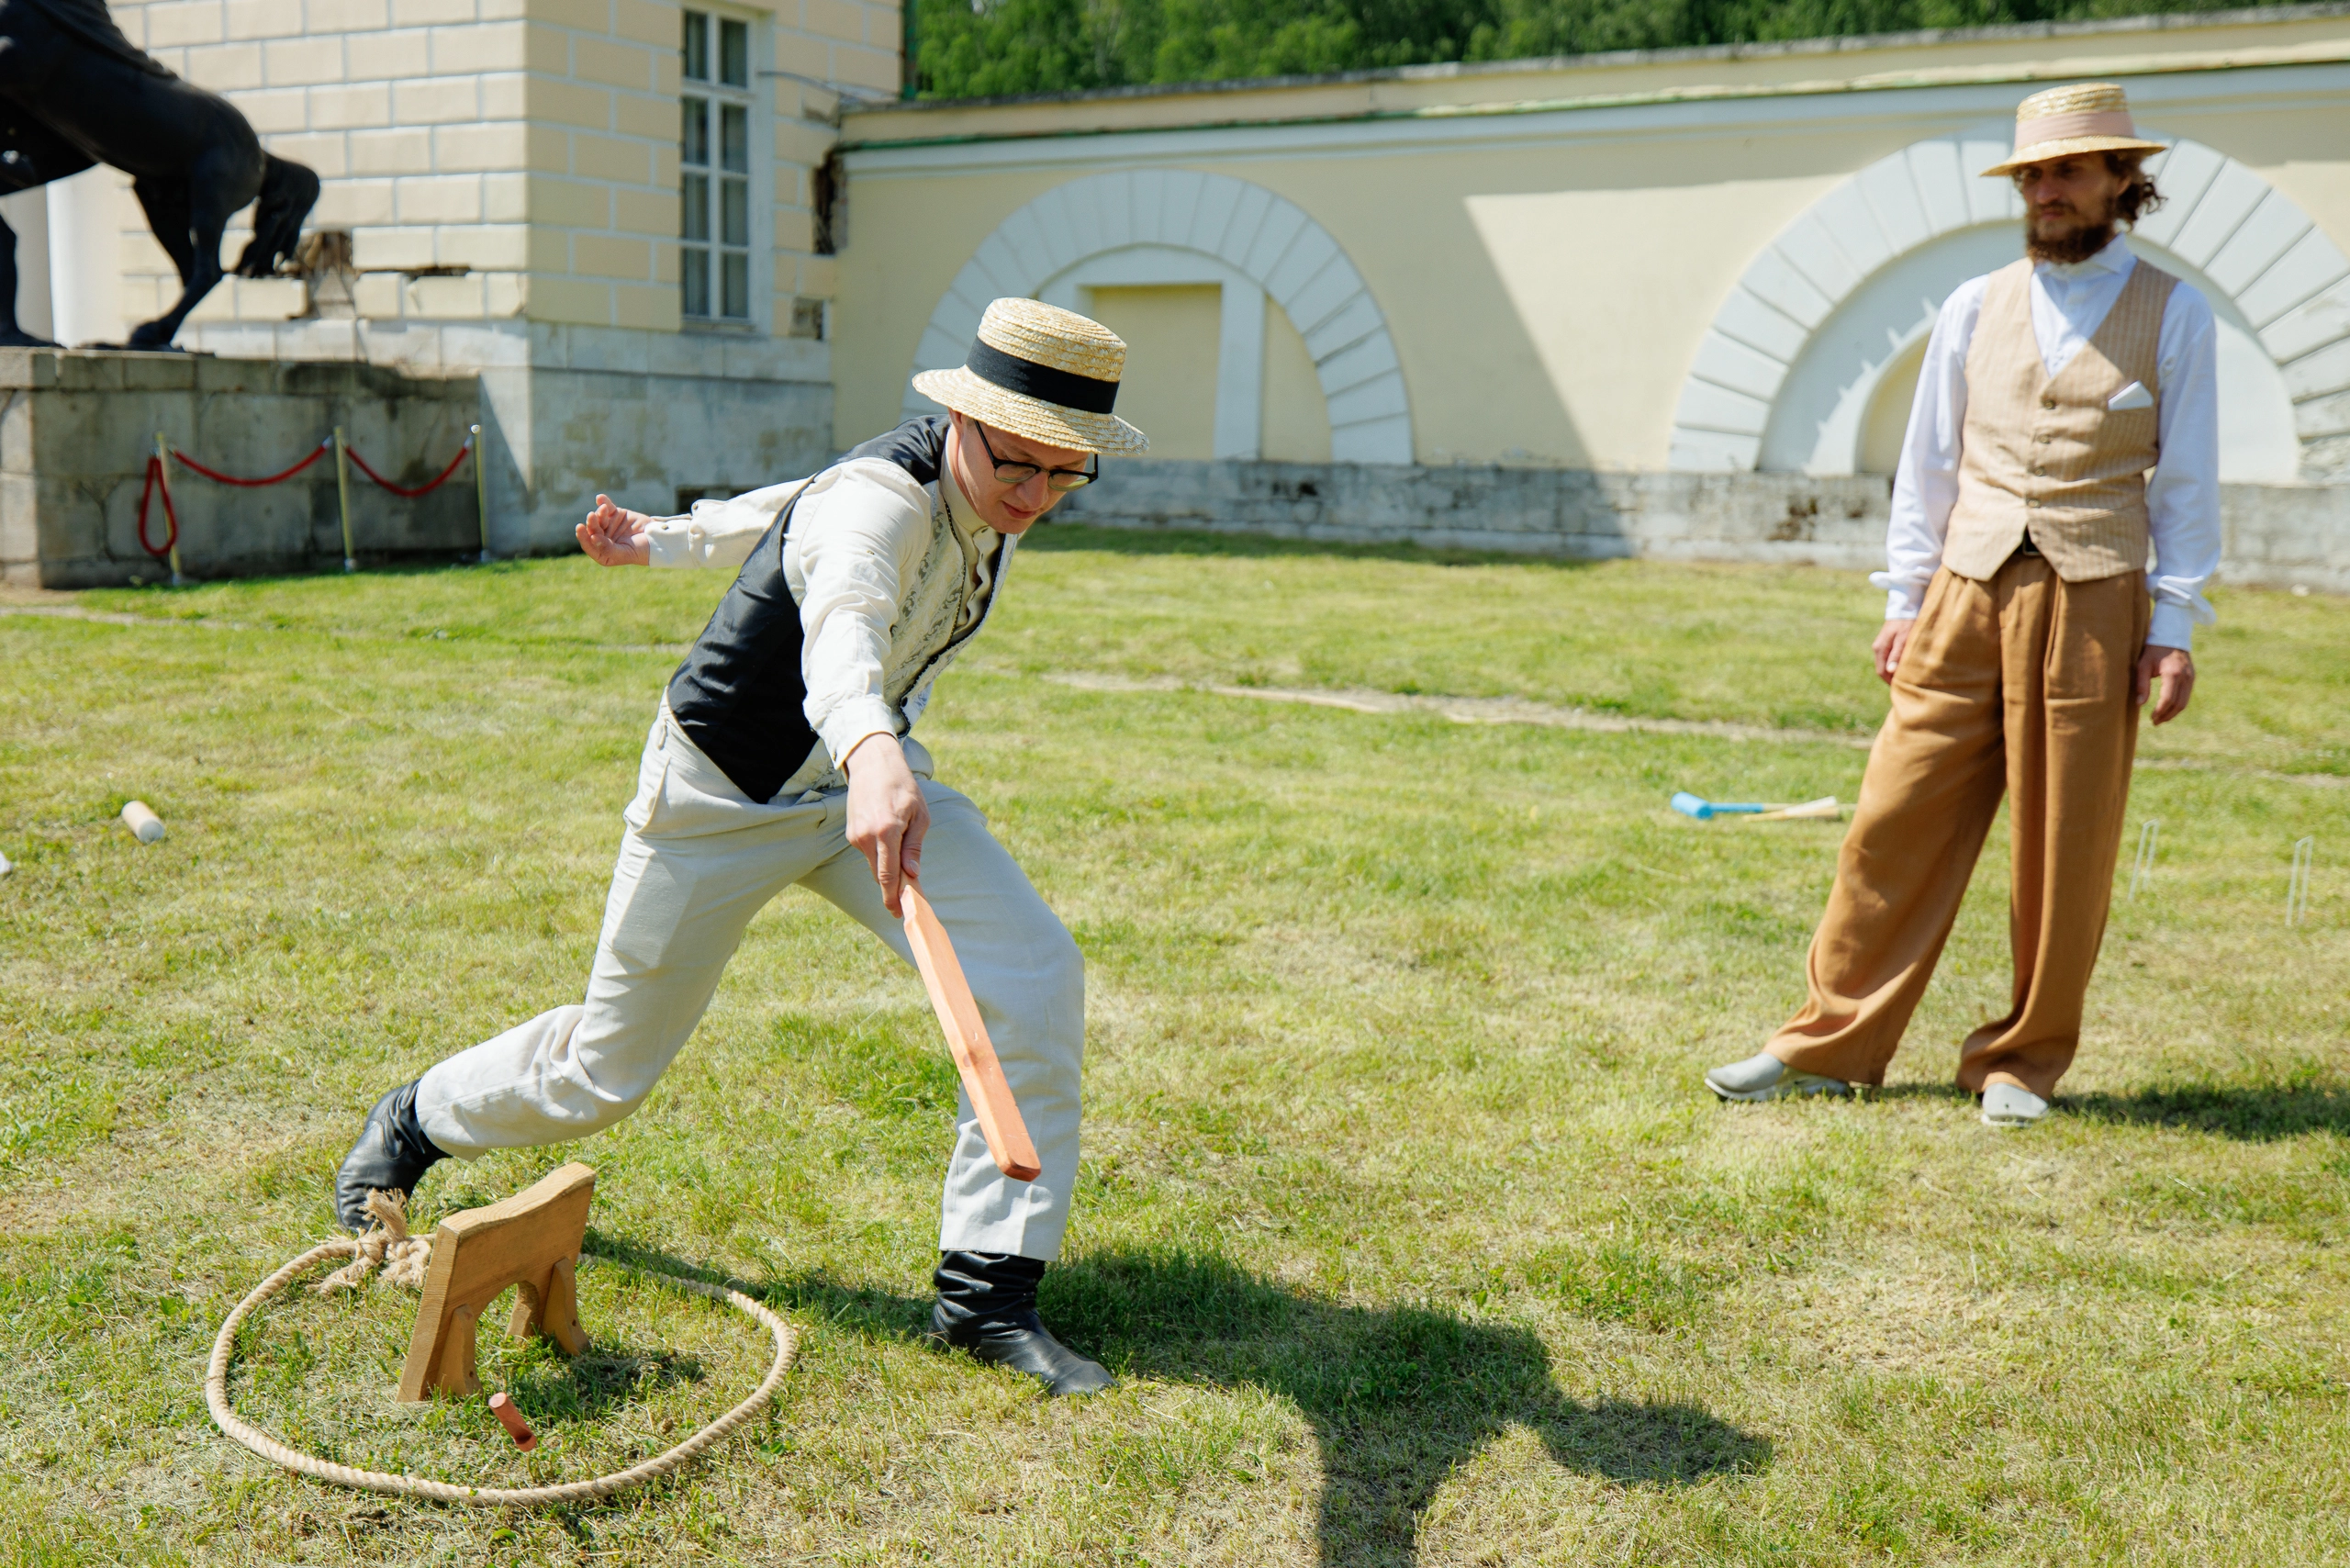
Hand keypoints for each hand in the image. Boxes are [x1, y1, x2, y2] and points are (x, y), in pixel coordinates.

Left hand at [576, 494, 651, 565]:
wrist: (659, 539)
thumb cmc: (642, 551)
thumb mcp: (625, 553)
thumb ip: (608, 549)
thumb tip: (593, 538)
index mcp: (604, 553)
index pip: (589, 546)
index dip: (583, 537)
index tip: (580, 528)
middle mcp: (603, 540)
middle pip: (592, 530)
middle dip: (591, 523)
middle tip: (592, 516)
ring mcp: (608, 526)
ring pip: (598, 518)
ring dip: (599, 513)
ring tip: (604, 509)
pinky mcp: (615, 514)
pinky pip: (606, 507)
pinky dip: (603, 502)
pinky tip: (600, 497)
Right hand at [845, 734, 926, 916]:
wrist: (873, 765)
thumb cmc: (903, 787)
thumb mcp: (919, 814)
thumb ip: (914, 845)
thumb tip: (912, 873)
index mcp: (886, 831)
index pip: (888, 874)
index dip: (893, 896)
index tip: (898, 913)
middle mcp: (866, 836)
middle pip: (879, 874)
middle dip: (892, 888)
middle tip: (907, 899)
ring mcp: (855, 836)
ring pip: (873, 864)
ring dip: (887, 869)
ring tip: (902, 861)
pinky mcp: (851, 834)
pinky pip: (868, 853)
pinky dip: (879, 855)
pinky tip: (889, 840)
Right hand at [1873, 619, 1914, 684]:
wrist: (1905, 607)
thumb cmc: (1906, 623)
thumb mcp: (1903, 639)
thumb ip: (1897, 655)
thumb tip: (1890, 671)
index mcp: (1880, 649)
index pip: (1881, 671)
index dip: (1890, 681)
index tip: (1900, 688)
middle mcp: (1877, 648)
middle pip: (1882, 669)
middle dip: (1892, 678)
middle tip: (1904, 685)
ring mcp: (1881, 646)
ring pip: (1885, 664)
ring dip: (1894, 672)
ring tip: (1906, 677)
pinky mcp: (1886, 643)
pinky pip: (1888, 658)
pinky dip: (1895, 665)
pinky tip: (1904, 666)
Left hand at [2135, 644, 2194, 724]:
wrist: (2170, 636)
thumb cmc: (2153, 650)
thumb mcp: (2142, 665)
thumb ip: (2142, 684)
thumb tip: (2140, 704)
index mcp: (2173, 673)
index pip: (2168, 699)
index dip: (2160, 711)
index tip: (2151, 718)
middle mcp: (2185, 676)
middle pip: (2179, 704)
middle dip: (2167, 715)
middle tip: (2155, 722)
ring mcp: (2191, 677)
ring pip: (2185, 702)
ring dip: (2173, 713)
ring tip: (2160, 719)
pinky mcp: (2192, 677)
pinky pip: (2186, 695)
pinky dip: (2178, 705)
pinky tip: (2167, 709)